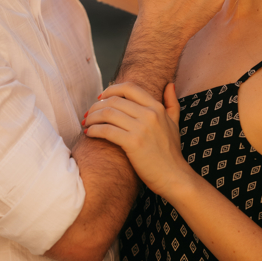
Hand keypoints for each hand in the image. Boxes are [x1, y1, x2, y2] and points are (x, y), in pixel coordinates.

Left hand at [83, 81, 193, 197]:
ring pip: (108, 113)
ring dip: (92, 117)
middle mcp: (149, 115)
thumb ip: (172, 103)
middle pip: (114, 100)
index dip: (111, 89)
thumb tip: (169, 84)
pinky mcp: (133, 143)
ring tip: (87, 123)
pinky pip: (106, 130)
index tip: (101, 97)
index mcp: (157, 108)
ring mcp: (141, 129)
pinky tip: (89, 133)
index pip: (129, 88)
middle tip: (89, 113)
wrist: (174, 177)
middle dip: (97, 105)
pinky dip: (94, 130)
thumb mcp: (174, 123)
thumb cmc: (171, 152)